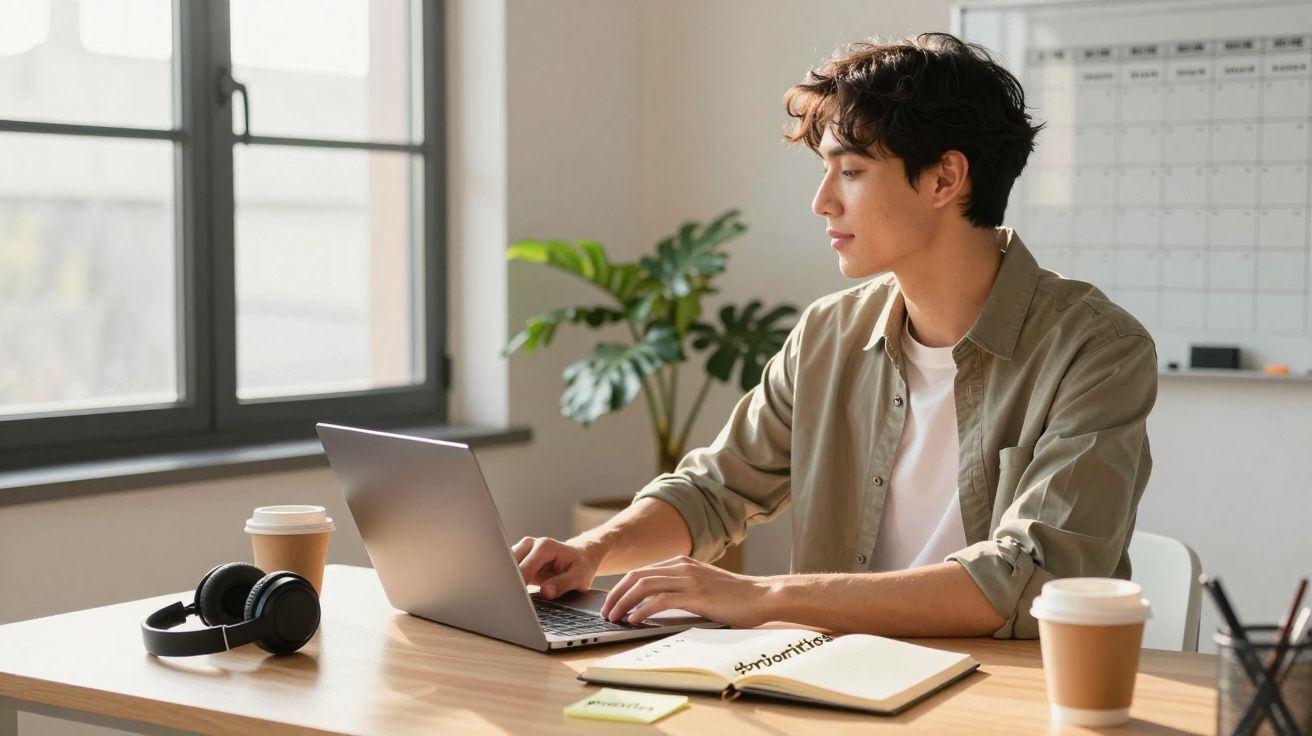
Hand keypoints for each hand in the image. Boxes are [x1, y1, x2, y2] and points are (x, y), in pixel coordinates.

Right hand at [511, 536, 599, 598]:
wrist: (579, 558)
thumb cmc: (580, 567)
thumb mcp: (580, 578)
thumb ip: (563, 584)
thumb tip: (546, 592)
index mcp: (545, 547)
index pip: (524, 567)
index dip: (518, 583)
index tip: (515, 599)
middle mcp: (530, 544)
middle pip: (509, 564)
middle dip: (508, 582)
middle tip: (508, 602)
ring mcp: (522, 550)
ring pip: (504, 566)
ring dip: (505, 582)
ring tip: (508, 599)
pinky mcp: (518, 559)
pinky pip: (506, 571)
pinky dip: (507, 582)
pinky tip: (509, 594)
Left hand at [599, 556, 777, 627]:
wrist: (762, 595)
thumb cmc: (735, 596)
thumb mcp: (703, 585)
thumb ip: (681, 588)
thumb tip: (655, 604)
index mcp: (681, 562)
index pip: (641, 572)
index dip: (621, 587)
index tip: (611, 602)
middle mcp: (681, 566)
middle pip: (636, 576)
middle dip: (615, 594)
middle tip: (605, 611)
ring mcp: (688, 579)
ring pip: (643, 586)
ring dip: (623, 602)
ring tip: (613, 617)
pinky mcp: (695, 595)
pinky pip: (659, 601)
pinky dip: (642, 610)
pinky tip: (633, 620)